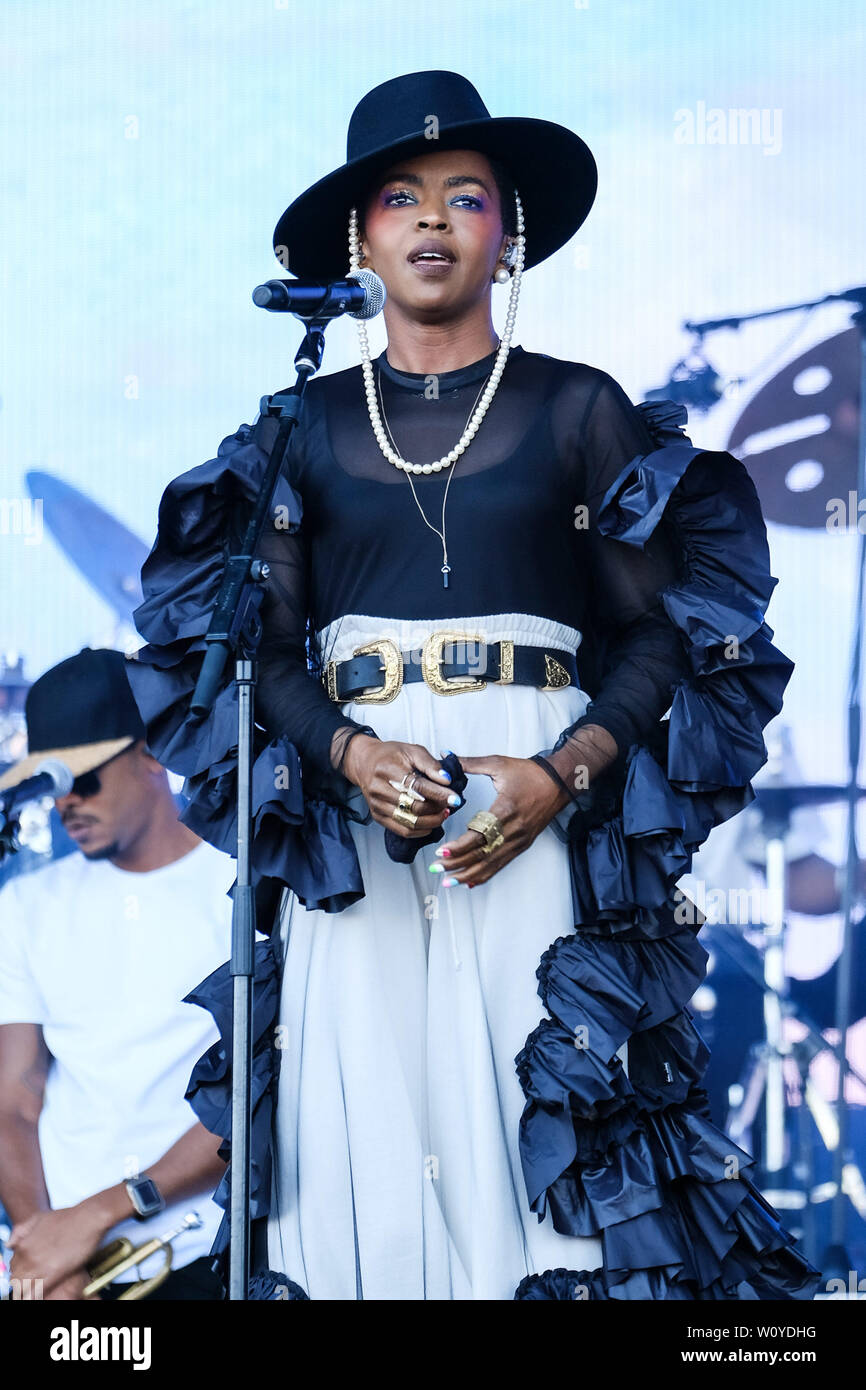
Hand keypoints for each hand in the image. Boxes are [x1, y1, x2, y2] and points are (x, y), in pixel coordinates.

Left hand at [9, 1198, 113, 1294]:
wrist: (88, 1217)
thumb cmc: (67, 1216)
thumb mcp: (39, 1218)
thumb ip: (21, 1231)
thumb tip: (9, 1245)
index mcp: (23, 1244)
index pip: (13, 1265)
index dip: (21, 1269)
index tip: (29, 1270)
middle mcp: (27, 1256)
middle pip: (16, 1278)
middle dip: (23, 1281)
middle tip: (35, 1279)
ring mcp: (39, 1266)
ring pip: (23, 1287)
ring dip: (28, 1288)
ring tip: (37, 1287)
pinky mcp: (53, 1273)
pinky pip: (36, 1292)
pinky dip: (35, 1295)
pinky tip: (39, 1294)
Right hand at [342, 735, 457, 837]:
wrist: (365, 762)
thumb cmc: (390, 755)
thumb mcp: (412, 750)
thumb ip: (431, 764)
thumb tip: (447, 780)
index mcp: (388, 769)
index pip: (418, 786)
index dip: (439, 794)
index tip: (455, 799)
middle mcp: (379, 789)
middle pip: (414, 807)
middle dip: (437, 809)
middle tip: (449, 805)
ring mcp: (377, 805)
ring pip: (410, 822)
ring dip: (432, 821)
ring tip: (442, 814)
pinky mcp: (377, 816)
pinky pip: (402, 830)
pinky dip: (420, 831)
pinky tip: (430, 823)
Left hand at [434, 754, 568, 886]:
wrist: (559, 782)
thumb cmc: (530, 773)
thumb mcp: (499, 764)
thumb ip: (470, 763)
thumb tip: (445, 758)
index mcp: (506, 809)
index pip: (479, 835)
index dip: (459, 846)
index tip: (442, 851)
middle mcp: (514, 830)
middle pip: (482, 854)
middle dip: (457, 863)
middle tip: (436, 868)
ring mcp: (519, 840)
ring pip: (491, 864)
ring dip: (468, 874)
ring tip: (448, 881)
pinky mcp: (523, 845)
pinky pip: (501, 864)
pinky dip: (484, 874)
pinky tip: (469, 880)